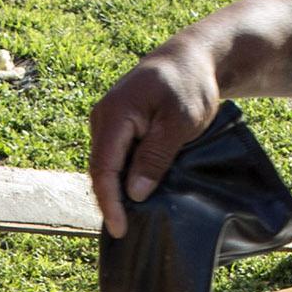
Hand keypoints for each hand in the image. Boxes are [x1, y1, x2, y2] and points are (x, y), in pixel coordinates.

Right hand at [87, 43, 224, 238]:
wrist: (191, 58)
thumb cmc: (189, 86)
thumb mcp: (179, 123)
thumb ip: (155, 157)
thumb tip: (134, 193)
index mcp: (115, 115)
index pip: (103, 168)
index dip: (109, 203)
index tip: (120, 229)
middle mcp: (103, 118)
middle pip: (100, 169)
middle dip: (110, 201)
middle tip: (126, 232)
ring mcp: (107, 121)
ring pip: (107, 165)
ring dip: (117, 190)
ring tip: (131, 219)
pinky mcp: (117, 125)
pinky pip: (115, 156)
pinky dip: (124, 176)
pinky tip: (136, 194)